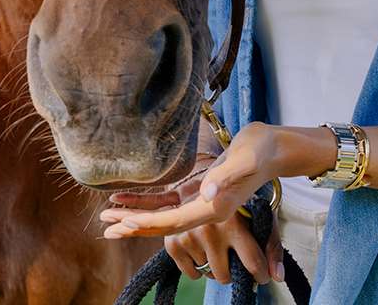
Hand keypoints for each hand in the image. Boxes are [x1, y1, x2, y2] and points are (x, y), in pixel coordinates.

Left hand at [100, 122, 279, 240]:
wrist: (272, 148)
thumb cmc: (260, 151)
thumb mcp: (244, 160)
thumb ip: (225, 177)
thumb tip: (207, 194)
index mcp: (215, 208)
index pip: (176, 222)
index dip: (150, 223)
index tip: (125, 222)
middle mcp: (207, 210)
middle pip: (165, 226)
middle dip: (135, 227)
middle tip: (105, 229)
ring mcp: (201, 204)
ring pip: (163, 218)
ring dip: (136, 218)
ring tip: (107, 217)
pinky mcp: (199, 193)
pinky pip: (168, 204)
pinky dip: (147, 204)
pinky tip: (126, 200)